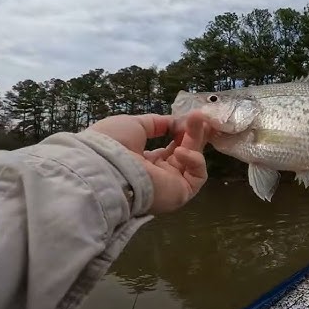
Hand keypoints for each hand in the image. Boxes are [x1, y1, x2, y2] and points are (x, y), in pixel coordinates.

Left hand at [87, 111, 211, 213]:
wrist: (106, 168)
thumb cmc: (114, 144)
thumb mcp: (135, 124)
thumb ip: (157, 123)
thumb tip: (175, 122)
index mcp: (144, 160)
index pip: (171, 147)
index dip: (182, 132)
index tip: (191, 117)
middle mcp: (158, 173)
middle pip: (185, 152)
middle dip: (194, 132)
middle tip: (202, 115)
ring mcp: (170, 184)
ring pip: (193, 161)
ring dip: (197, 139)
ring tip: (198, 121)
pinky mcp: (181, 194)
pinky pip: (197, 176)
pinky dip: (195, 160)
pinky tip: (181, 151)